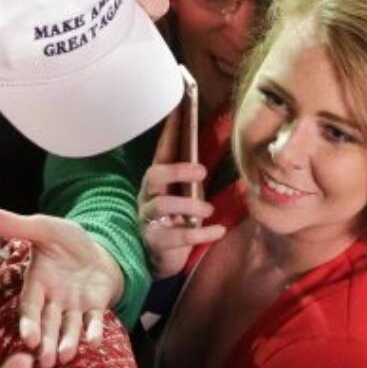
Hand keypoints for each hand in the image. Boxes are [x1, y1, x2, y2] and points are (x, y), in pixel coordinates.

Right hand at [0, 205, 122, 367]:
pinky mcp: (95, 307)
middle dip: (47, 342)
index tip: (28, 339)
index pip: (30, 305)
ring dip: (67, 343)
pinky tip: (93, 343)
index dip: (29, 322)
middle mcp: (53, 299)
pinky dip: (93, 332)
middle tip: (45, 360)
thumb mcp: (42, 227)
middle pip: (48, 323)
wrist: (98, 249)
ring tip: (65, 357)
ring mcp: (74, 306)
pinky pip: (94, 322)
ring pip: (69, 328)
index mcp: (37, 282)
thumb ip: (10, 224)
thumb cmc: (66, 240)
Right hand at [138, 107, 225, 278]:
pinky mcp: (156, 241)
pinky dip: (201, 234)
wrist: (159, 258)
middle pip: (154, 175)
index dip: (169, 131)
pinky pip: (177, 236)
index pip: (162, 152)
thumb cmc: (175, 221)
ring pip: (162, 206)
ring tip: (209, 211)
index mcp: (157, 182)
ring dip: (189, 205)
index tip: (178, 108)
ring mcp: (148, 219)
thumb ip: (193, 180)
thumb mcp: (183, 197)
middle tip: (202, 171)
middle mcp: (148, 197)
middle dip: (177, 170)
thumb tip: (214, 155)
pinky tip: (218, 231)